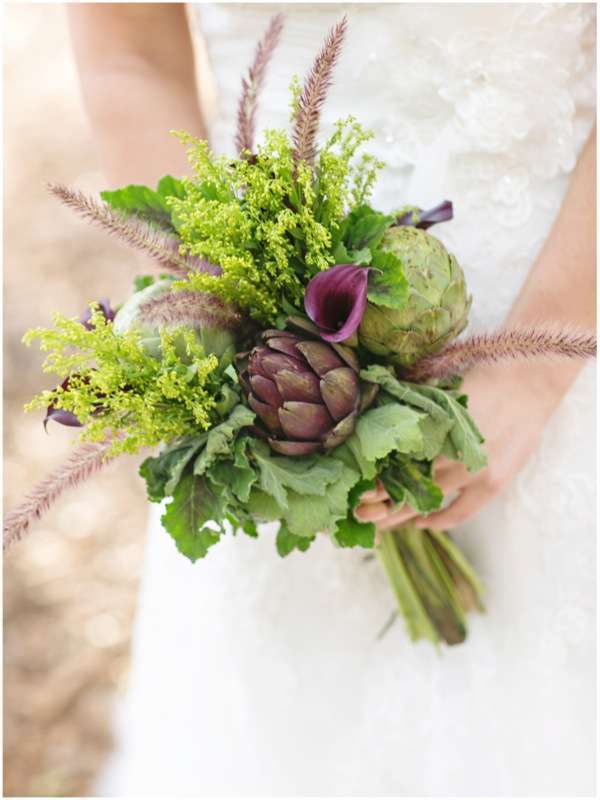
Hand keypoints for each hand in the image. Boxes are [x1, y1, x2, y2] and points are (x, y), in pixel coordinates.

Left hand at [356, 359, 572, 530]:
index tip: (353, 489)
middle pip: (406, 486)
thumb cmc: (479, 377)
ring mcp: (474, 472)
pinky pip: (462, 512)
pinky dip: (440, 521)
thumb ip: (411, 412)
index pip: (393, 464)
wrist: (528, 381)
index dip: (372, 480)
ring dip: (402, 515)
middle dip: (379, 503)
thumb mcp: (438, 391)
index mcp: (433, 429)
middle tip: (357, 513)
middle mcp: (451, 454)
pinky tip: (421, 524)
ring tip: (379, 524)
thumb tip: (377, 426)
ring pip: (429, 502)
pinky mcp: (494, 483)